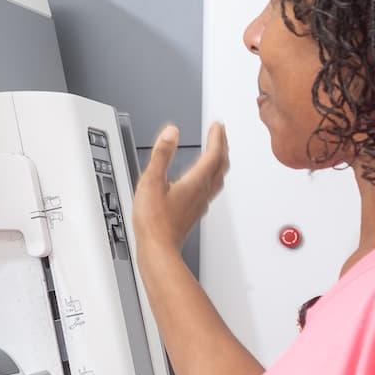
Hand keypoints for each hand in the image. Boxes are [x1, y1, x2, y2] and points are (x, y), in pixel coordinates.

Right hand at [132, 122, 229, 257]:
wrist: (158, 249)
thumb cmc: (154, 221)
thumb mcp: (151, 181)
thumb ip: (161, 154)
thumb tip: (171, 132)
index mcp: (195, 182)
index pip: (213, 154)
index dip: (217, 137)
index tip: (217, 125)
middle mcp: (202, 192)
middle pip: (221, 165)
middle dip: (223, 146)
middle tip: (221, 133)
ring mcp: (200, 203)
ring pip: (219, 177)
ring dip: (221, 161)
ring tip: (218, 152)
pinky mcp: (194, 212)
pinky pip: (211, 189)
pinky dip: (213, 176)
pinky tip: (204, 180)